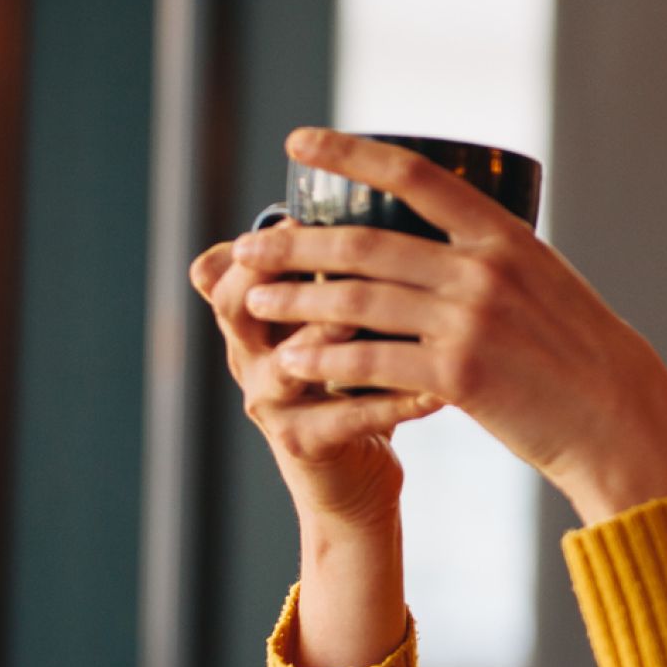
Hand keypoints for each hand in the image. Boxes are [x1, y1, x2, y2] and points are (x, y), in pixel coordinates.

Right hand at [190, 230, 437, 533]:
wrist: (356, 476)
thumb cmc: (360, 382)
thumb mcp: (343, 321)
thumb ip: (349, 270)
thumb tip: (397, 189)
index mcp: (256, 317)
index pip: (229, 266)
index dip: (260, 238)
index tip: (303, 210)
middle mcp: (251, 355)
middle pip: (236, 303)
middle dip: (280, 274)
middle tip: (339, 252)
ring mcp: (272, 402)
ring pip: (290, 360)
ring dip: (332, 335)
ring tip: (384, 318)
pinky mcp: (305, 443)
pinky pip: (346, 418)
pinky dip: (394, 401)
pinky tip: (437, 390)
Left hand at [227, 130, 666, 524]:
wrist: (620, 420)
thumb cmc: (582, 357)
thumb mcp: (547, 287)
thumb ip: (493, 262)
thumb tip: (440, 246)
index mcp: (505, 236)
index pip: (414, 173)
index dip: (350, 152)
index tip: (299, 142)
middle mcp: (484, 269)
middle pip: (366, 242)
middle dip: (296, 243)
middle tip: (249, 246)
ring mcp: (471, 321)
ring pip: (357, 301)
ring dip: (297, 300)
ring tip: (256, 300)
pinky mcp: (460, 376)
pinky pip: (372, 361)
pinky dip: (325, 360)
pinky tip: (293, 361)